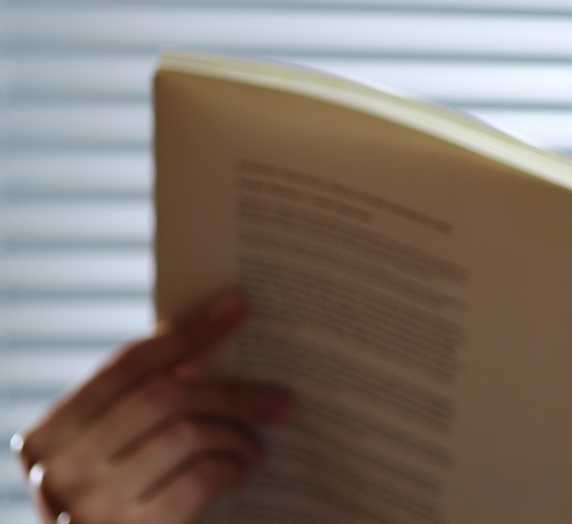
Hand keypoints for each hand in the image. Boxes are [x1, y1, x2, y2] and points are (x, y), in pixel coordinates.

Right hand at [11, 294, 293, 523]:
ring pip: (186, 434)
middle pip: (164, 396)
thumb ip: (140, 404)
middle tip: (279, 400)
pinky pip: (199, 479)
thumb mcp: (113, 449)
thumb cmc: (121, 499)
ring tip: (256, 443)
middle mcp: (59, 468)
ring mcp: (90, 506)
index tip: (237, 309)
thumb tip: (216, 335)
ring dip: (235, 435)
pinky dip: (231, 468)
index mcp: (50, 433)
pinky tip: (242, 470)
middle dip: (231, 392)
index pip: (127, 363)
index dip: (187, 332)